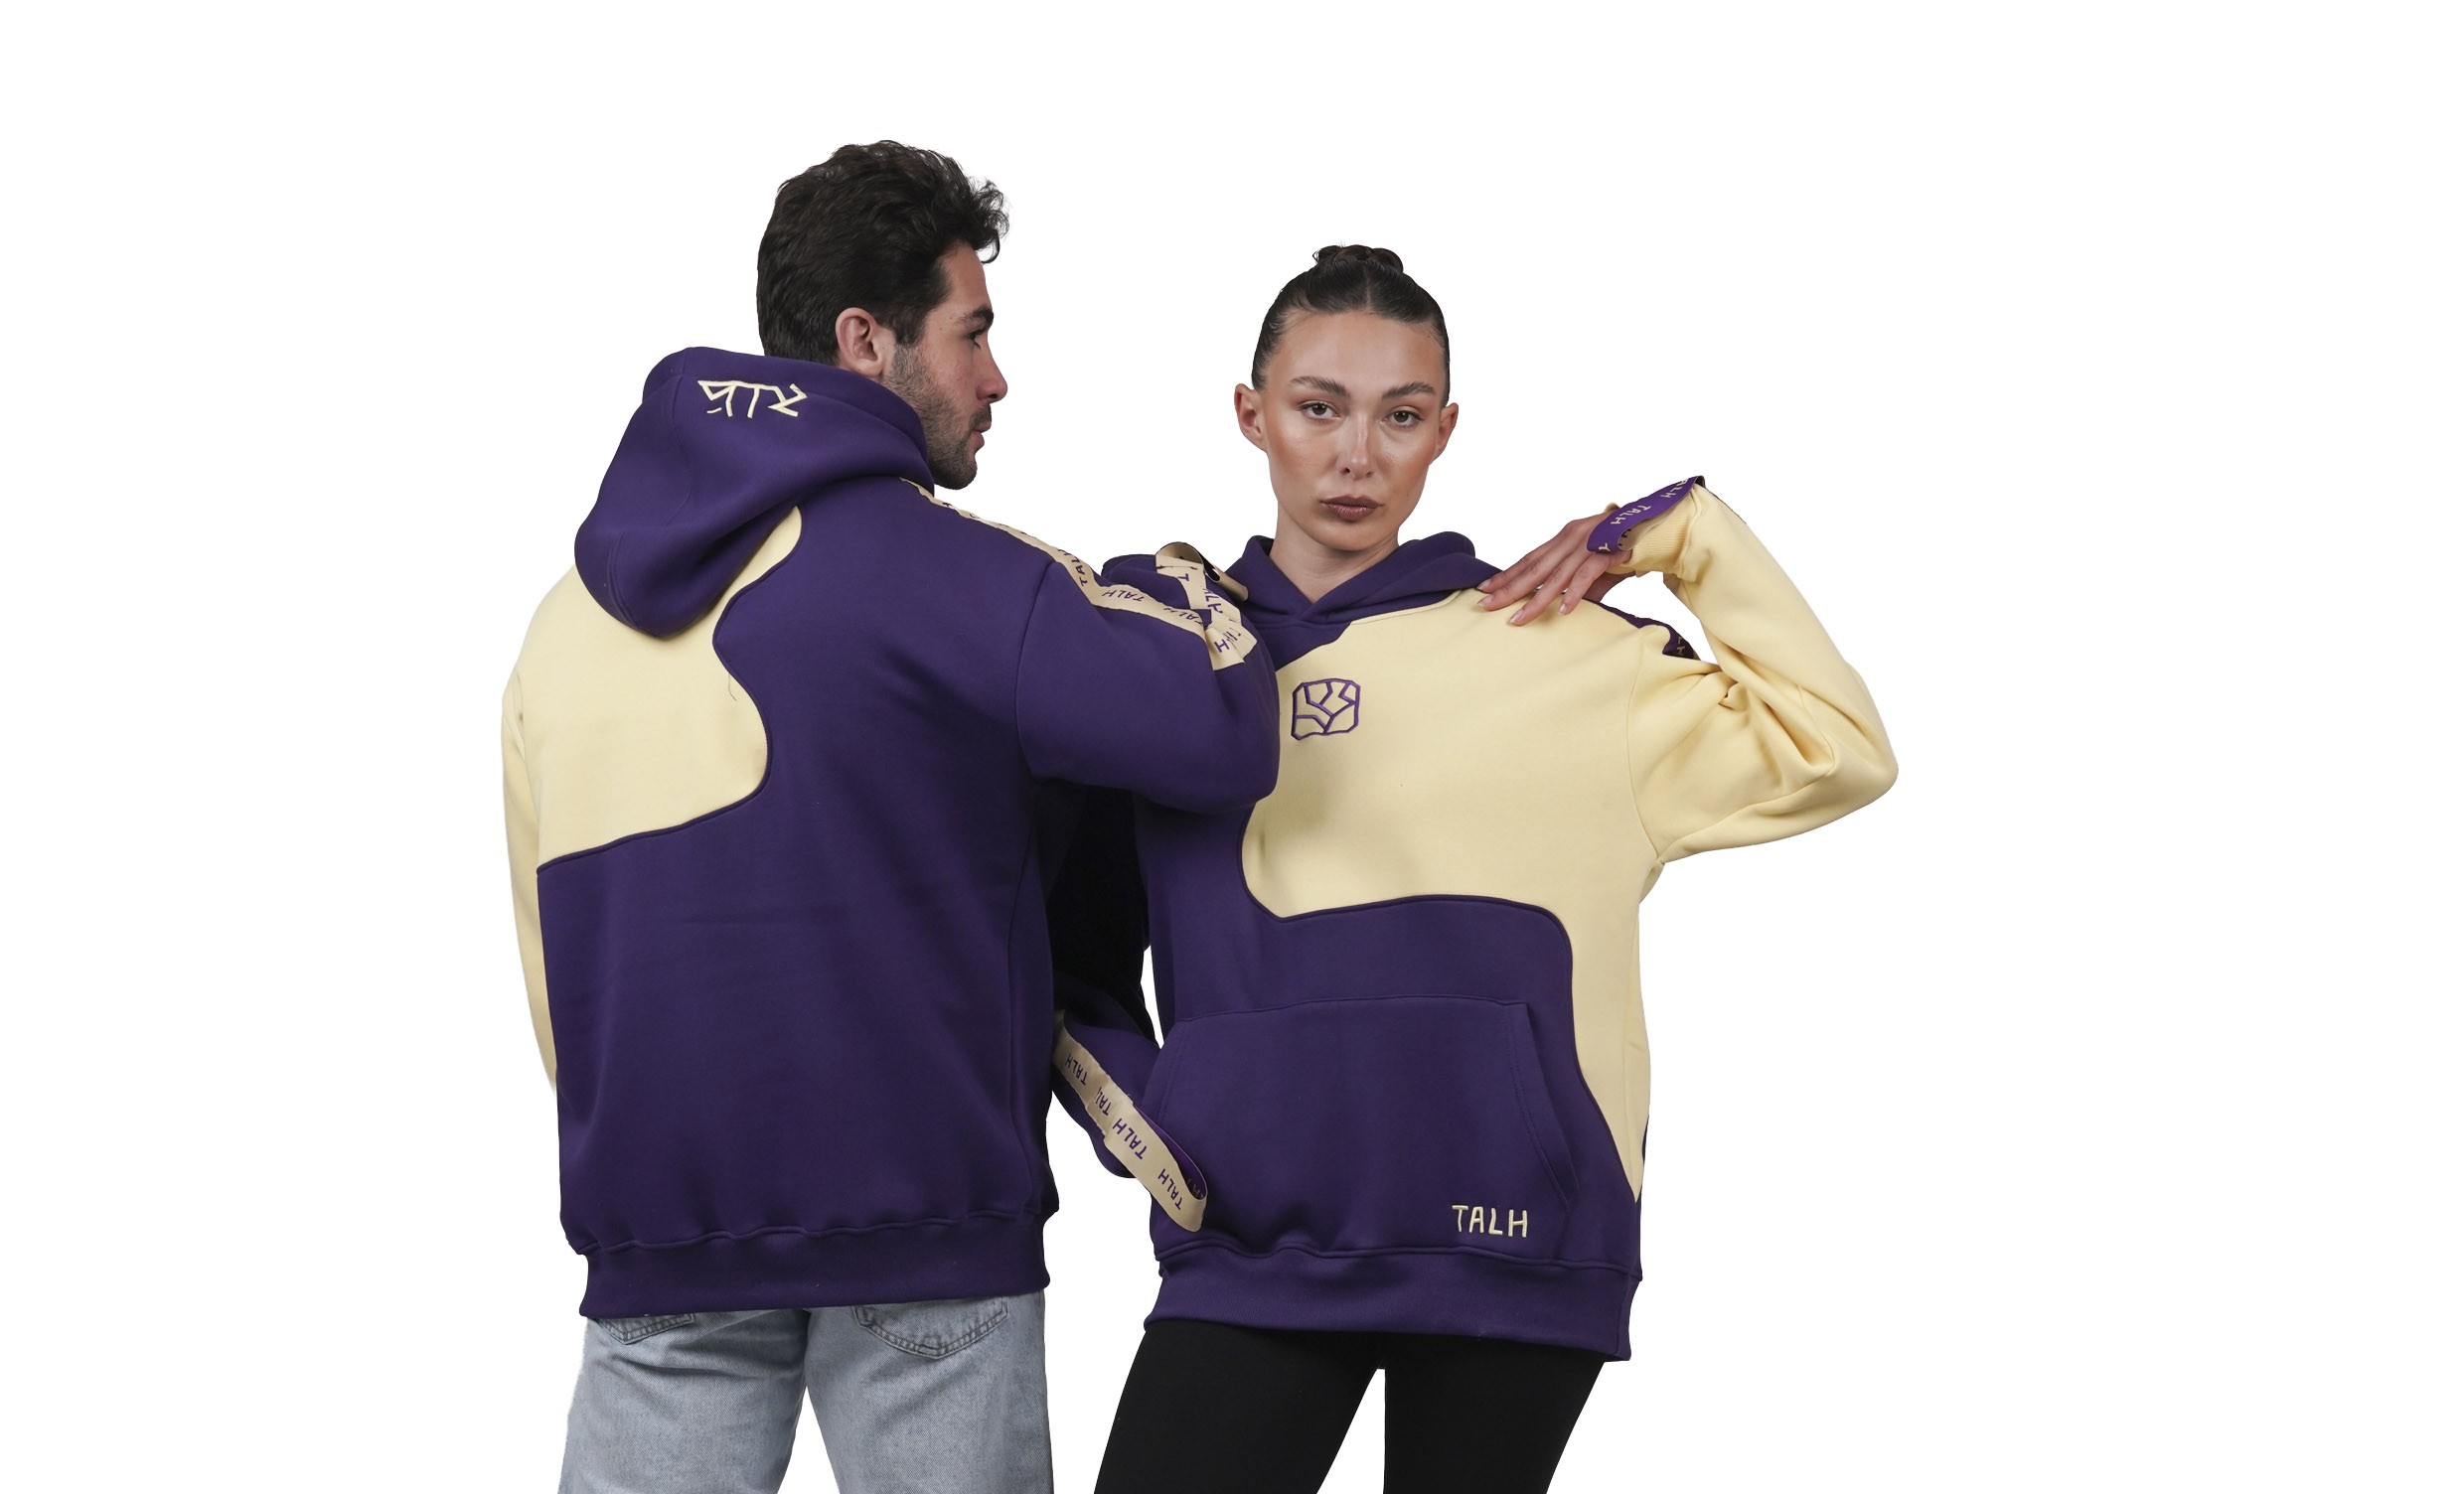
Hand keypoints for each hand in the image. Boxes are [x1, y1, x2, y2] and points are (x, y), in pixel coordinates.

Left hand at [1477, 514, 1628, 624]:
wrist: (1658, 529)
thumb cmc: (1624, 548)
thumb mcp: (1594, 567)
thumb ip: (1578, 586)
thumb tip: (1564, 608)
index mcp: (1564, 537)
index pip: (1529, 559)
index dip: (1506, 574)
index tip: (1485, 588)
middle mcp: (1571, 537)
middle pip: (1534, 568)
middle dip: (1508, 588)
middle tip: (1487, 605)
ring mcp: (1587, 543)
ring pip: (1556, 576)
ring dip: (1535, 600)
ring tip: (1518, 618)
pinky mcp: (1606, 551)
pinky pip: (1586, 575)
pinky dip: (1574, 594)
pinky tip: (1562, 610)